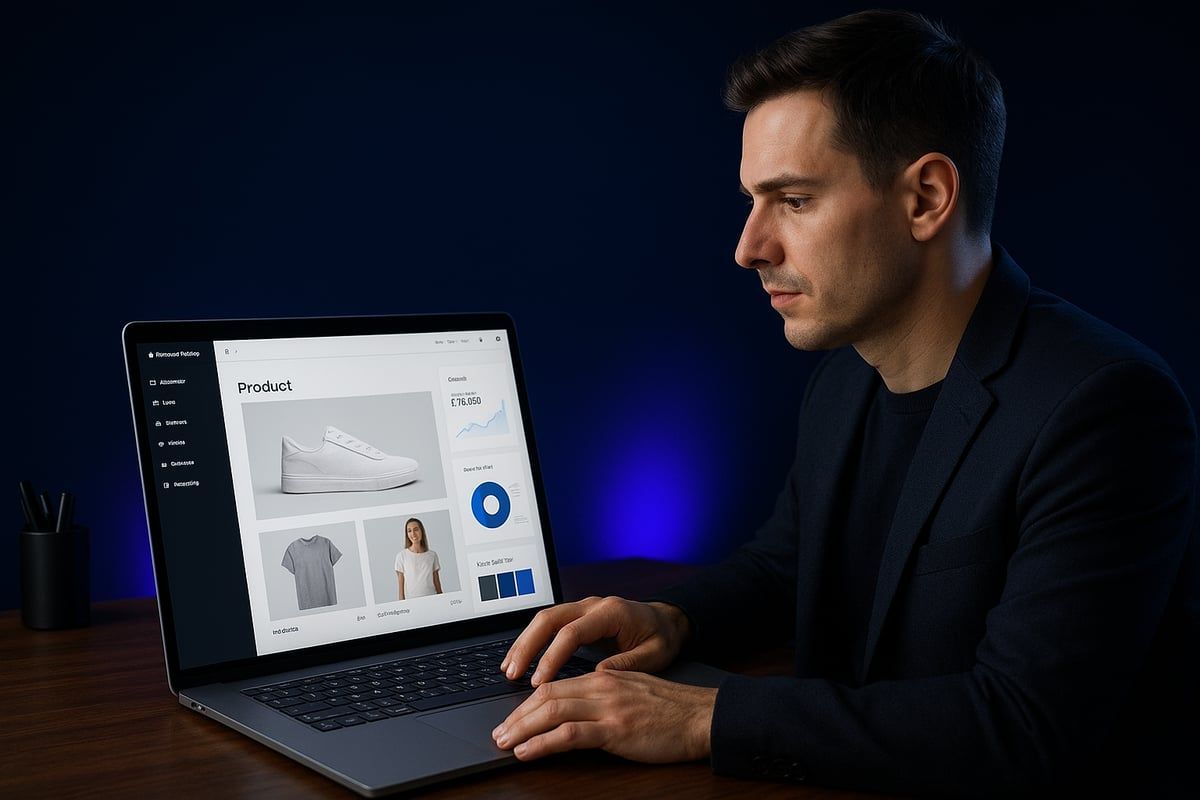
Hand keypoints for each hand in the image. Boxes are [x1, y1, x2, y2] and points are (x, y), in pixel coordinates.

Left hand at [492, 669, 716, 762]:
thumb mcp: (632, 694)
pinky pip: (570, 734)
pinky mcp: (616, 730)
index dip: (527, 703)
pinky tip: (528, 752)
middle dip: (517, 716)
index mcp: (604, 678)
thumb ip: (604, 698)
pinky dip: (543, 743)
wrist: (701, 716)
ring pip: (552, 711)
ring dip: (522, 729)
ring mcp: (608, 707)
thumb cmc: (671, 710)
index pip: (554, 686)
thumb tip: (576, 713)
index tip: (511, 719)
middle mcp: (601, 687)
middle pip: (546, 696)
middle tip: (498, 734)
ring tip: (504, 744)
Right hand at [500, 596, 690, 685]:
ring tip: (509, 668)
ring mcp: (583, 608)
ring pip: (544, 619)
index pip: (572, 632)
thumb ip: (629, 664)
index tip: (539, 682)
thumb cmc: (662, 637)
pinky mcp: (578, 616)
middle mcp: (593, 605)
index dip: (552, 657)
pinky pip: (549, 625)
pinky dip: (532, 641)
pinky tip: (521, 660)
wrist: (668, 619)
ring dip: (524, 643)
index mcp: (611, 612)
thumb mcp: (655, 654)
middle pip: (549, 619)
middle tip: (512, 673)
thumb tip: (598, 677)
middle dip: (527, 646)